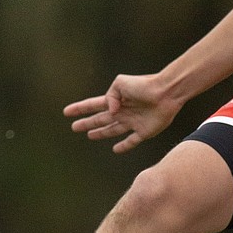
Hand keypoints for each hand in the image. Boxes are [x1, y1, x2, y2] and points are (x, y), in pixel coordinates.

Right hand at [64, 74, 183, 152]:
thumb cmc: (144, 85)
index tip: (66, 112)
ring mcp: (132, 122)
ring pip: (112, 130)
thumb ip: (111, 95)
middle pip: (100, 119)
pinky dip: (123, 146)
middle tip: (74, 127)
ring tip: (90, 136)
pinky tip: (116, 149)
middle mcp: (122, 112)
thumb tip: (110, 111)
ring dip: (101, 133)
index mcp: (115, 100)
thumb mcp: (121, 83)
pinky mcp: (144, 131)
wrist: (166, 92)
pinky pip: (131, 141)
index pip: (92, 105)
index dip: (79, 109)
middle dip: (86, 123)